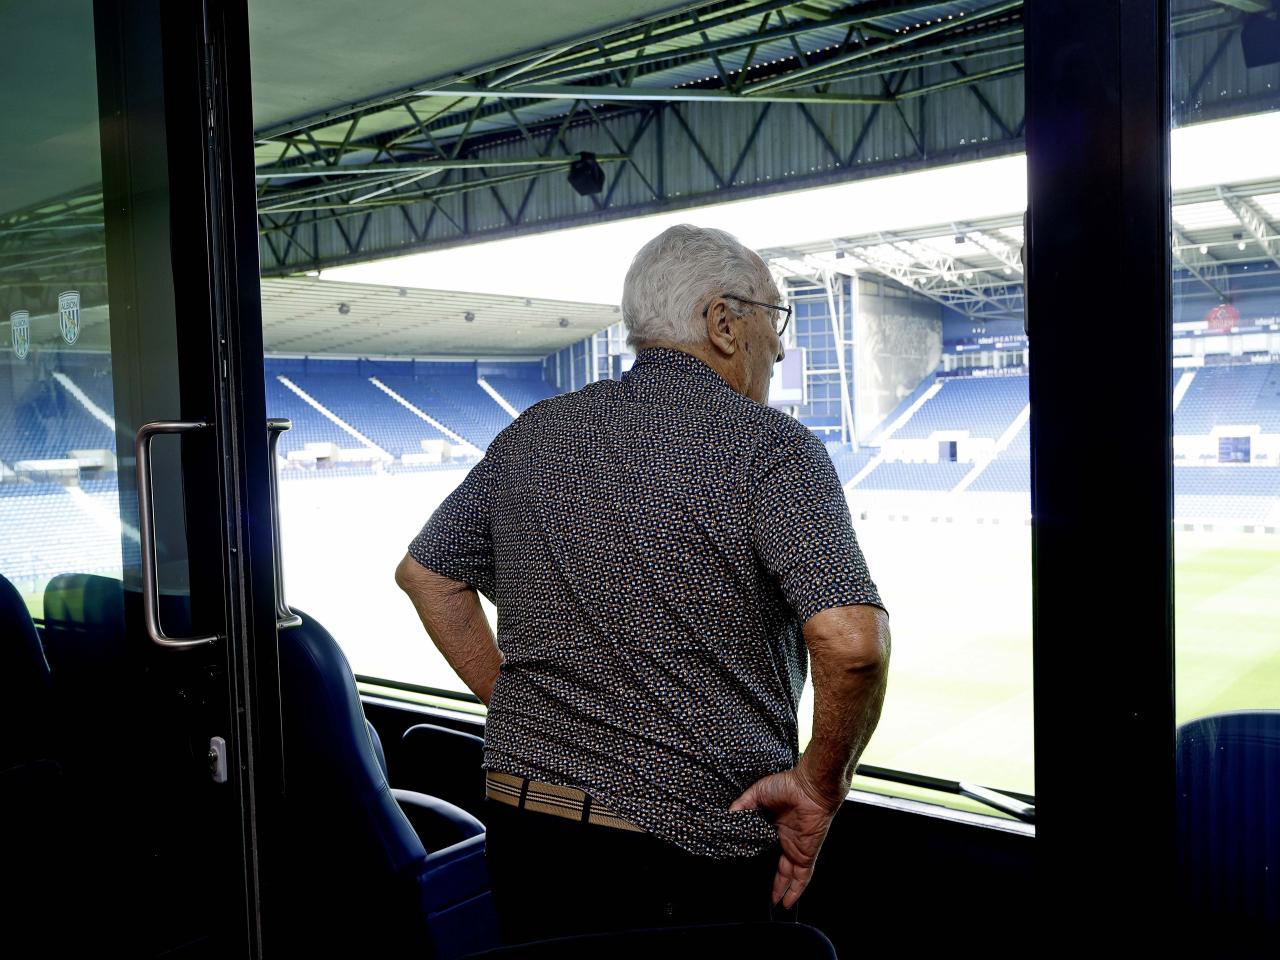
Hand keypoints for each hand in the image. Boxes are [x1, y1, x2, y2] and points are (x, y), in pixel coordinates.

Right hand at [729, 767, 841, 909]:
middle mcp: (787, 840)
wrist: (809, 787)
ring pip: (790, 876)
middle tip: (761, 893)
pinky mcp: (805, 855)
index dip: (760, 859)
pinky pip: (802, 877)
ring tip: (774, 905)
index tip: (748, 867)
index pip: (767, 848)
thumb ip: (743, 804)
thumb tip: (728, 815)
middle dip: (773, 881)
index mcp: (776, 826)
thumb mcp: (758, 793)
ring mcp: (797, 849)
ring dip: (783, 891)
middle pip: (780, 867)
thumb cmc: (787, 785)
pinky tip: (788, 902)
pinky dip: (795, 890)